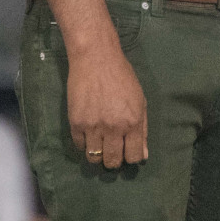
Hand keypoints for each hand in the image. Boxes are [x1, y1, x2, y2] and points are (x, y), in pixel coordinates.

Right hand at [66, 47, 147, 169]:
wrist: (96, 58)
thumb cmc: (122, 76)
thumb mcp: (140, 100)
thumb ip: (142, 128)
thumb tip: (143, 154)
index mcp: (133, 122)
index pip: (134, 156)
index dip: (132, 157)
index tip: (128, 151)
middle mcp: (114, 128)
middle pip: (112, 162)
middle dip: (114, 161)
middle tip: (113, 151)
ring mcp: (93, 127)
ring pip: (94, 158)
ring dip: (98, 154)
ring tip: (100, 143)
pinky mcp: (76, 123)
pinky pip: (80, 146)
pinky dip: (85, 144)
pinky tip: (89, 133)